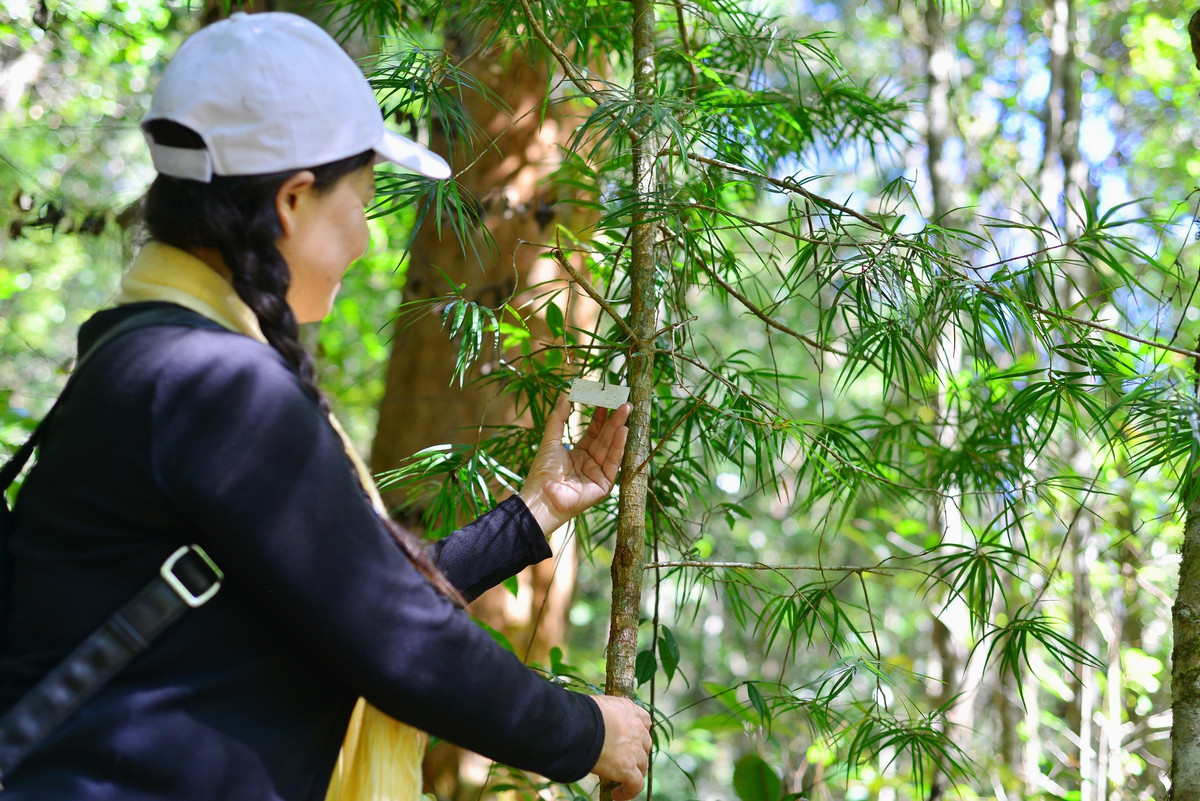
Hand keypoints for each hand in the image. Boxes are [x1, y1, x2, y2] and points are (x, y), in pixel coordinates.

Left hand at [518, 395, 630, 534]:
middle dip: (614, 420)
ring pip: (611, 447)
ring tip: (625, 410)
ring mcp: (598, 474)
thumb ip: (557, 418)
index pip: (594, 433)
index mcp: (579, 455)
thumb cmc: (543, 472)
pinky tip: (623, 430)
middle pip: (605, 438)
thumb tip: (565, 395)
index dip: (600, 417)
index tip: (606, 400)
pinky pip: (613, 462)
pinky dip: (619, 446)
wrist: (541, 497)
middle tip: (623, 402)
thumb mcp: (550, 440)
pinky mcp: (605, 485)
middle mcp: (591, 463)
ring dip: (619, 429)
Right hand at [590, 695, 651, 799]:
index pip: (645, 720)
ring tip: (620, 781)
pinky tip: (617, 795)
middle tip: (623, 760)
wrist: (580, 725)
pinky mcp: (628, 768)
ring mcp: (634, 750)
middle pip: (645, 745)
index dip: (639, 731)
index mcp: (629, 710)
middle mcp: (637, 729)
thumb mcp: (598, 705)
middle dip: (637, 752)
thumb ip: (604, 714)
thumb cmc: (581, 712)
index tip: (631, 738)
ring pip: (642, 766)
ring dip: (634, 773)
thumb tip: (593, 721)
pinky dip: (628, 792)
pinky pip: (636, 785)